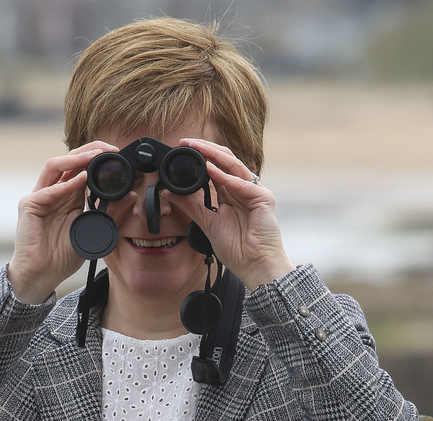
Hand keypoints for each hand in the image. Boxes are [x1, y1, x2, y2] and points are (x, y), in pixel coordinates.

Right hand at [8, 141, 117, 302]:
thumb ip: (111, 213)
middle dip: (89, 151)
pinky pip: (47, 190)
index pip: (80, 166)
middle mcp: (52, 191)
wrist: (42, 275)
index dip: (97, 157)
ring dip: (76, 159)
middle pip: (68, 160)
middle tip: (110, 149)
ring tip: (96, 156)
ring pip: (55, 166)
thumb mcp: (94, 231)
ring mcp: (39, 196)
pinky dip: (65, 184)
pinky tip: (81, 179)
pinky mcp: (29, 206)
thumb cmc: (62, 256)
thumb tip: (132, 195)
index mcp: (67, 195)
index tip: (117, 154)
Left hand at [164, 138, 295, 290]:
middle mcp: (244, 188)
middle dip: (206, 149)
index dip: (201, 155)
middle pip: (225, 160)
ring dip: (214, 155)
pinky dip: (226, 177)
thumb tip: (168, 192)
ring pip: (234, 166)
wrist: (254, 265)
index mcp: (231, 192)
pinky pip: (243, 184)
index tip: (182, 149)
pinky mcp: (264, 199)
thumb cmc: (236, 247)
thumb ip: (189, 205)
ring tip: (197, 148)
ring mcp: (255, 192)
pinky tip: (212, 170)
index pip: (216, 166)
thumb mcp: (206, 221)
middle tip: (187, 142)